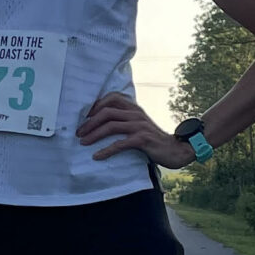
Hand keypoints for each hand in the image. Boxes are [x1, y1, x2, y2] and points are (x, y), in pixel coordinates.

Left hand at [76, 92, 191, 168]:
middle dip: (90, 122)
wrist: (176, 149)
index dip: (95, 105)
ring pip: (111, 126)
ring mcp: (139, 126)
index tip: (83, 117)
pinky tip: (97, 156)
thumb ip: (125, 119)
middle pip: (107, 112)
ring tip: (83, 142)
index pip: (112, 98)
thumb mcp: (139, 124)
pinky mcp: (142, 140)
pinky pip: (120, 144)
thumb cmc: (154, 139)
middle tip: (79, 132)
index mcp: (134, 108)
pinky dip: (106, 150)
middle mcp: (136, 114)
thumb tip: (102, 122)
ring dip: (94, 134)